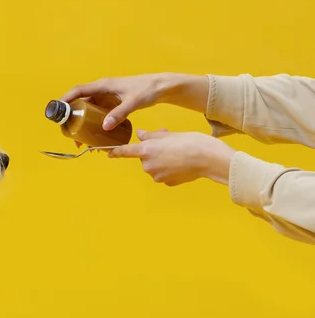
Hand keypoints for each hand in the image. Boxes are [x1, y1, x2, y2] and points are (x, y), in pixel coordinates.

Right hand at [60, 73, 208, 134]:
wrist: (161, 87)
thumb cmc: (148, 89)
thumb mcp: (133, 102)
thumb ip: (119, 113)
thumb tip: (105, 127)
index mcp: (103, 85)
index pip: (78, 91)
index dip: (65, 99)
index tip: (57, 110)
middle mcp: (101, 91)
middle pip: (80, 103)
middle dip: (72, 117)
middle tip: (69, 133)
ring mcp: (106, 98)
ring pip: (87, 110)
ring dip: (82, 123)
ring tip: (81, 140)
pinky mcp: (111, 104)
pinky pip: (97, 114)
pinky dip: (93, 124)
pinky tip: (95, 136)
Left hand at [108, 130, 235, 186]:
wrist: (209, 159)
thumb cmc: (190, 142)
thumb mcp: (168, 134)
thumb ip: (151, 136)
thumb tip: (140, 135)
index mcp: (146, 150)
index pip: (125, 151)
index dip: (116, 152)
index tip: (108, 153)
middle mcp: (148, 165)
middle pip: (144, 158)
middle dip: (152, 151)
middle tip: (168, 143)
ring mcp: (157, 176)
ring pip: (154, 166)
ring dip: (161, 160)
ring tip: (178, 152)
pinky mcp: (167, 183)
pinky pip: (163, 174)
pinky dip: (169, 169)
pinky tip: (181, 163)